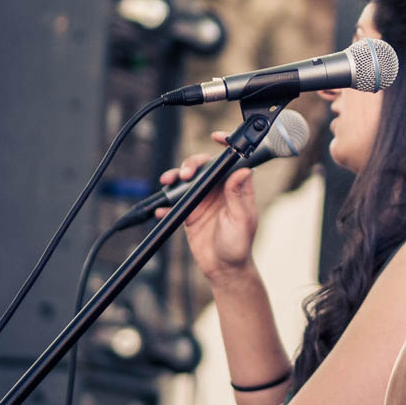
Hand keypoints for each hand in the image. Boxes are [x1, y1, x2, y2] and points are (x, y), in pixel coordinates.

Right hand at [155, 133, 257, 283]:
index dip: (226, 146)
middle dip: (190, 164)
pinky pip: (173, 202)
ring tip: (169, 182)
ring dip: (174, 178)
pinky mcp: (188, 212)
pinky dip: (165, 204)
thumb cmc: (239, 244)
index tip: (216, 137)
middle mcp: (218, 190)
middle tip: (185, 174)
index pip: (231, 161)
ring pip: (185, 180)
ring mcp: (202, 199)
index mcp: (236, 188)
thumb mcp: (241, 219)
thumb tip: (244, 171)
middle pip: (202, 166)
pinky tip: (162, 209)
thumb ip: (239, 196)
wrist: (223, 268)